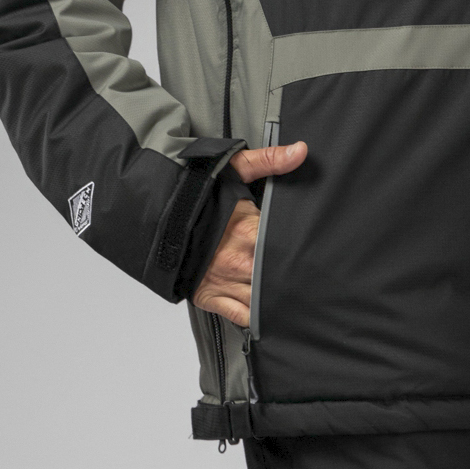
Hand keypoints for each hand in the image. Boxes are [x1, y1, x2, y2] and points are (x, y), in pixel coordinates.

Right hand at [190, 141, 308, 328]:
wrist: (150, 214)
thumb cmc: (191, 191)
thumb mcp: (231, 168)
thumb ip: (268, 161)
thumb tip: (301, 151)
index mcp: (248, 231)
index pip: (286, 247)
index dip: (302, 249)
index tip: (317, 252)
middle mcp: (238, 261)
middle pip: (278, 277)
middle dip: (294, 277)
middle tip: (319, 283)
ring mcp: (224, 281)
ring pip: (263, 299)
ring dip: (279, 300)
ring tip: (302, 301)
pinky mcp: (209, 296)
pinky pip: (240, 315)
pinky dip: (256, 318)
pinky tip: (271, 315)